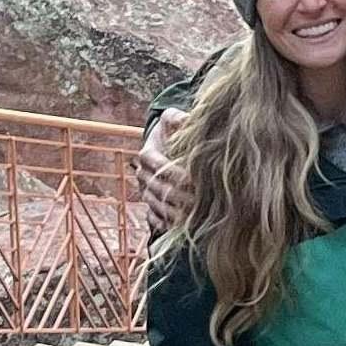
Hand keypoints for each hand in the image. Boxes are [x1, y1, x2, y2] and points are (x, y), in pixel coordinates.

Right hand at [139, 111, 188, 237]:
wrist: (164, 144)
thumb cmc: (173, 131)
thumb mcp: (173, 119)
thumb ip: (178, 117)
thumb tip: (188, 119)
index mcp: (146, 154)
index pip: (158, 166)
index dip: (176, 173)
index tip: (196, 179)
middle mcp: (142, 175)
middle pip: (159, 189)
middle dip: (181, 196)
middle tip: (203, 202)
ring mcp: (145, 192)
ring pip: (157, 206)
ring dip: (176, 213)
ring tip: (197, 217)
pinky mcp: (150, 205)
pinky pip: (154, 218)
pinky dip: (166, 224)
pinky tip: (182, 228)